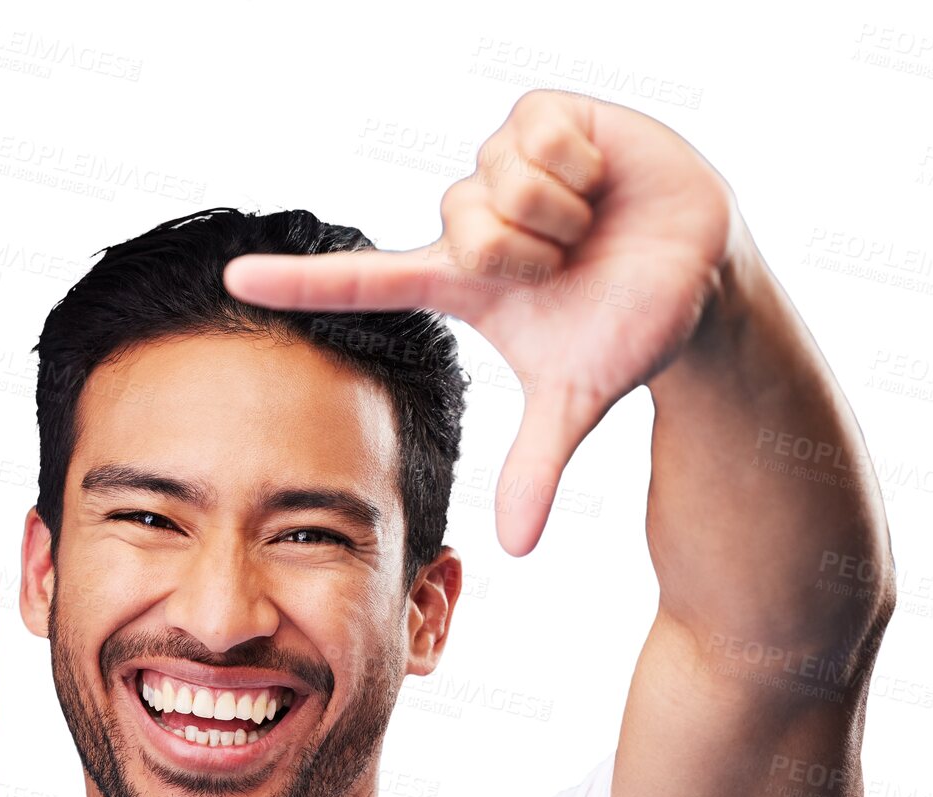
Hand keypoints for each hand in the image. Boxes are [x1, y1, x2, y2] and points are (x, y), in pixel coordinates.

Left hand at [223, 90, 738, 554]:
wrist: (697, 271)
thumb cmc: (625, 327)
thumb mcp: (574, 398)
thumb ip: (536, 466)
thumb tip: (518, 546)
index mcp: (456, 282)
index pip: (362, 281)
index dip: (300, 282)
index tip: (235, 280)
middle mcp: (467, 221)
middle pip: (462, 232)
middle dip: (529, 259)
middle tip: (567, 265)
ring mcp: (500, 164)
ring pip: (499, 187)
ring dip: (559, 218)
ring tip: (587, 225)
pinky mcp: (541, 114)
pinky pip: (536, 137)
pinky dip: (581, 168)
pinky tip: (600, 180)